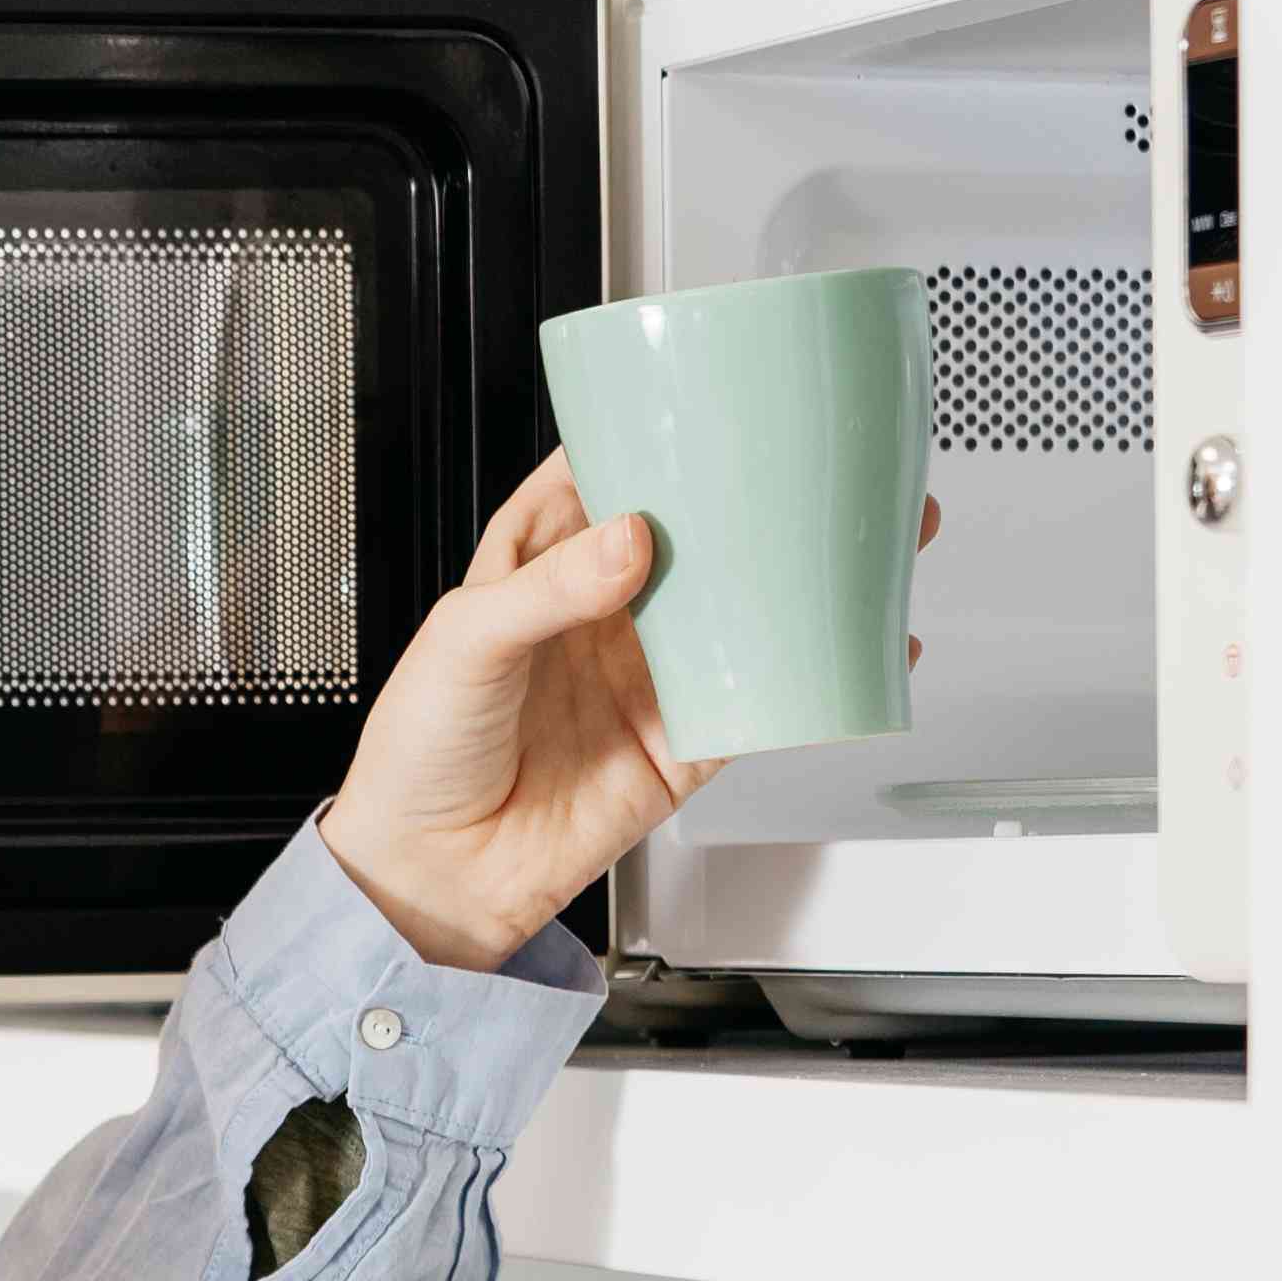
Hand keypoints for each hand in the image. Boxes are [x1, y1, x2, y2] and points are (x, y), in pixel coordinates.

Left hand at [317, 455, 935, 973]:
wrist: (432, 877)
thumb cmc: (418, 754)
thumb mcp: (464, 644)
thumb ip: (545, 590)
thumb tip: (627, 539)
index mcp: (535, 570)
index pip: (603, 484)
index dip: (651, 441)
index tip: (707, 404)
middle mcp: (599, 616)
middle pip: (693, 542)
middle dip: (754, 501)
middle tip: (819, 459)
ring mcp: (645, 679)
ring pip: (738, 613)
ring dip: (799, 578)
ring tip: (863, 535)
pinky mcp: (679, 745)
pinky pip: (758, 703)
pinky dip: (811, 677)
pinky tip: (858, 645)